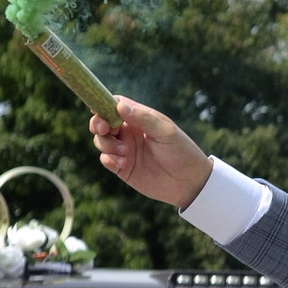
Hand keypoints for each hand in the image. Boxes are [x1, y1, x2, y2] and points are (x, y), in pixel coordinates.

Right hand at [90, 97, 211, 209]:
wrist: (189, 183)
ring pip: (101, 141)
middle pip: (102, 122)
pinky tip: (123, 163)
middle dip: (97, 124)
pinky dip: (109, 159)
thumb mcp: (166, 132)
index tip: (98, 109)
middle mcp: (129, 132)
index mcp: (140, 119)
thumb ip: (144, 119)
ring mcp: (125, 150)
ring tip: (125, 152)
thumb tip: (120, 106)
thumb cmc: (182, 152)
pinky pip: (106, 159)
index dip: (103, 104)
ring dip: (107, 144)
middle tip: (103, 129)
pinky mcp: (122, 168)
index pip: (116, 105)